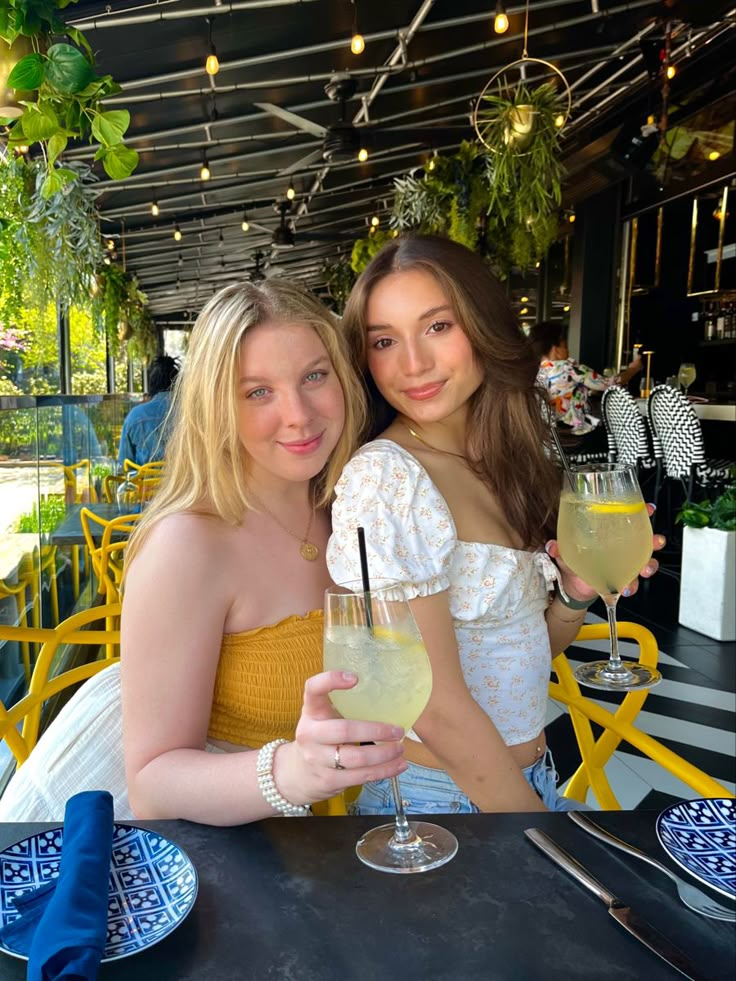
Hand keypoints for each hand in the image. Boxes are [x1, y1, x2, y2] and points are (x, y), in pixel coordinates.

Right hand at [276, 671, 406, 804]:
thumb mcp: (324, 717)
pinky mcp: (328, 780)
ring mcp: (317, 759)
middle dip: (376, 731)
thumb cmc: (321, 737)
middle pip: (344, 730)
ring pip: (356, 758)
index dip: (330, 680)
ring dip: (384, 754)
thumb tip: (388, 695)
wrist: (297, 774)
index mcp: (311, 712)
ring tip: (400, 749)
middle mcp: (310, 734)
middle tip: (398, 730)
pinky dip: (383, 771)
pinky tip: (398, 765)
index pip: (313, 689)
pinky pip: (360, 776)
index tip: (355, 678)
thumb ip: (343, 706)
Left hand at [546, 505, 664, 599]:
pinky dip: (633, 585)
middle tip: (655, 541)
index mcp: (609, 532)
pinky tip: (627, 587)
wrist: (574, 585)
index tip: (647, 509)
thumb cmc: (574, 560)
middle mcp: (622, 545)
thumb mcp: (565, 551)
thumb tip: (552, 546)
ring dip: (649, 564)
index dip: (641, 511)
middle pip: (645, 538)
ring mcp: (625, 563)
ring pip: (646, 561)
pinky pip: (635, 581)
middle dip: (654, 539)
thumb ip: (560, 547)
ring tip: (644, 569)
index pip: (629, 517)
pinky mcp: (624, 579)